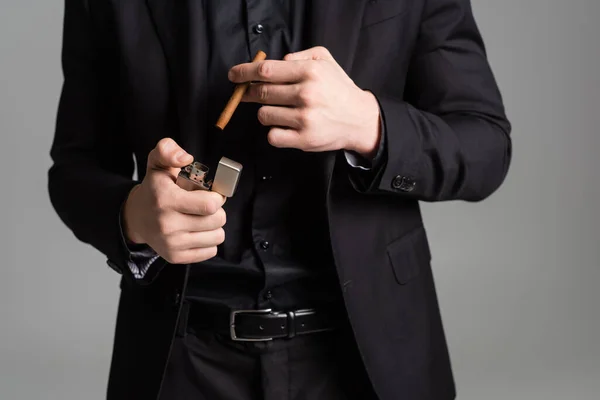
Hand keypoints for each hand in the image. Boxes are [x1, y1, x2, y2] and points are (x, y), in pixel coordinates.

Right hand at [122, 138, 226, 263]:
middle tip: (206, 206)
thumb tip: (186, 158)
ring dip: (214, 227)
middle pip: (217, 220)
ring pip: (217, 237)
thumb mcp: (158, 163)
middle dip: (217, 211)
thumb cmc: (155, 189)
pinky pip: (210, 251)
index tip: (212, 194)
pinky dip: (208, 241)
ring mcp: (171, 243)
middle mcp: (167, 224)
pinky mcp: (175, 257)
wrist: (137, 217)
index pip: (210, 205)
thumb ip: (168, 150)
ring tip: (201, 218)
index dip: (218, 198)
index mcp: (165, 199)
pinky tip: (197, 232)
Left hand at [229, 46, 381, 158]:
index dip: (244, 72)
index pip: (265, 70)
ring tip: (280, 111)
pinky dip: (274, 132)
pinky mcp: (303, 140)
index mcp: (309, 72)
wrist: (360, 119)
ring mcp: (304, 119)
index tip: (233, 75)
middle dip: (248, 93)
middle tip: (246, 94)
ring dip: (266, 112)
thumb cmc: (339, 90)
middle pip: (261, 93)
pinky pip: (272, 136)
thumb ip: (300, 56)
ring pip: (264, 115)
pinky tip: (285, 127)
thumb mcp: (325, 61)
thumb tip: (277, 61)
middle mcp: (306, 94)